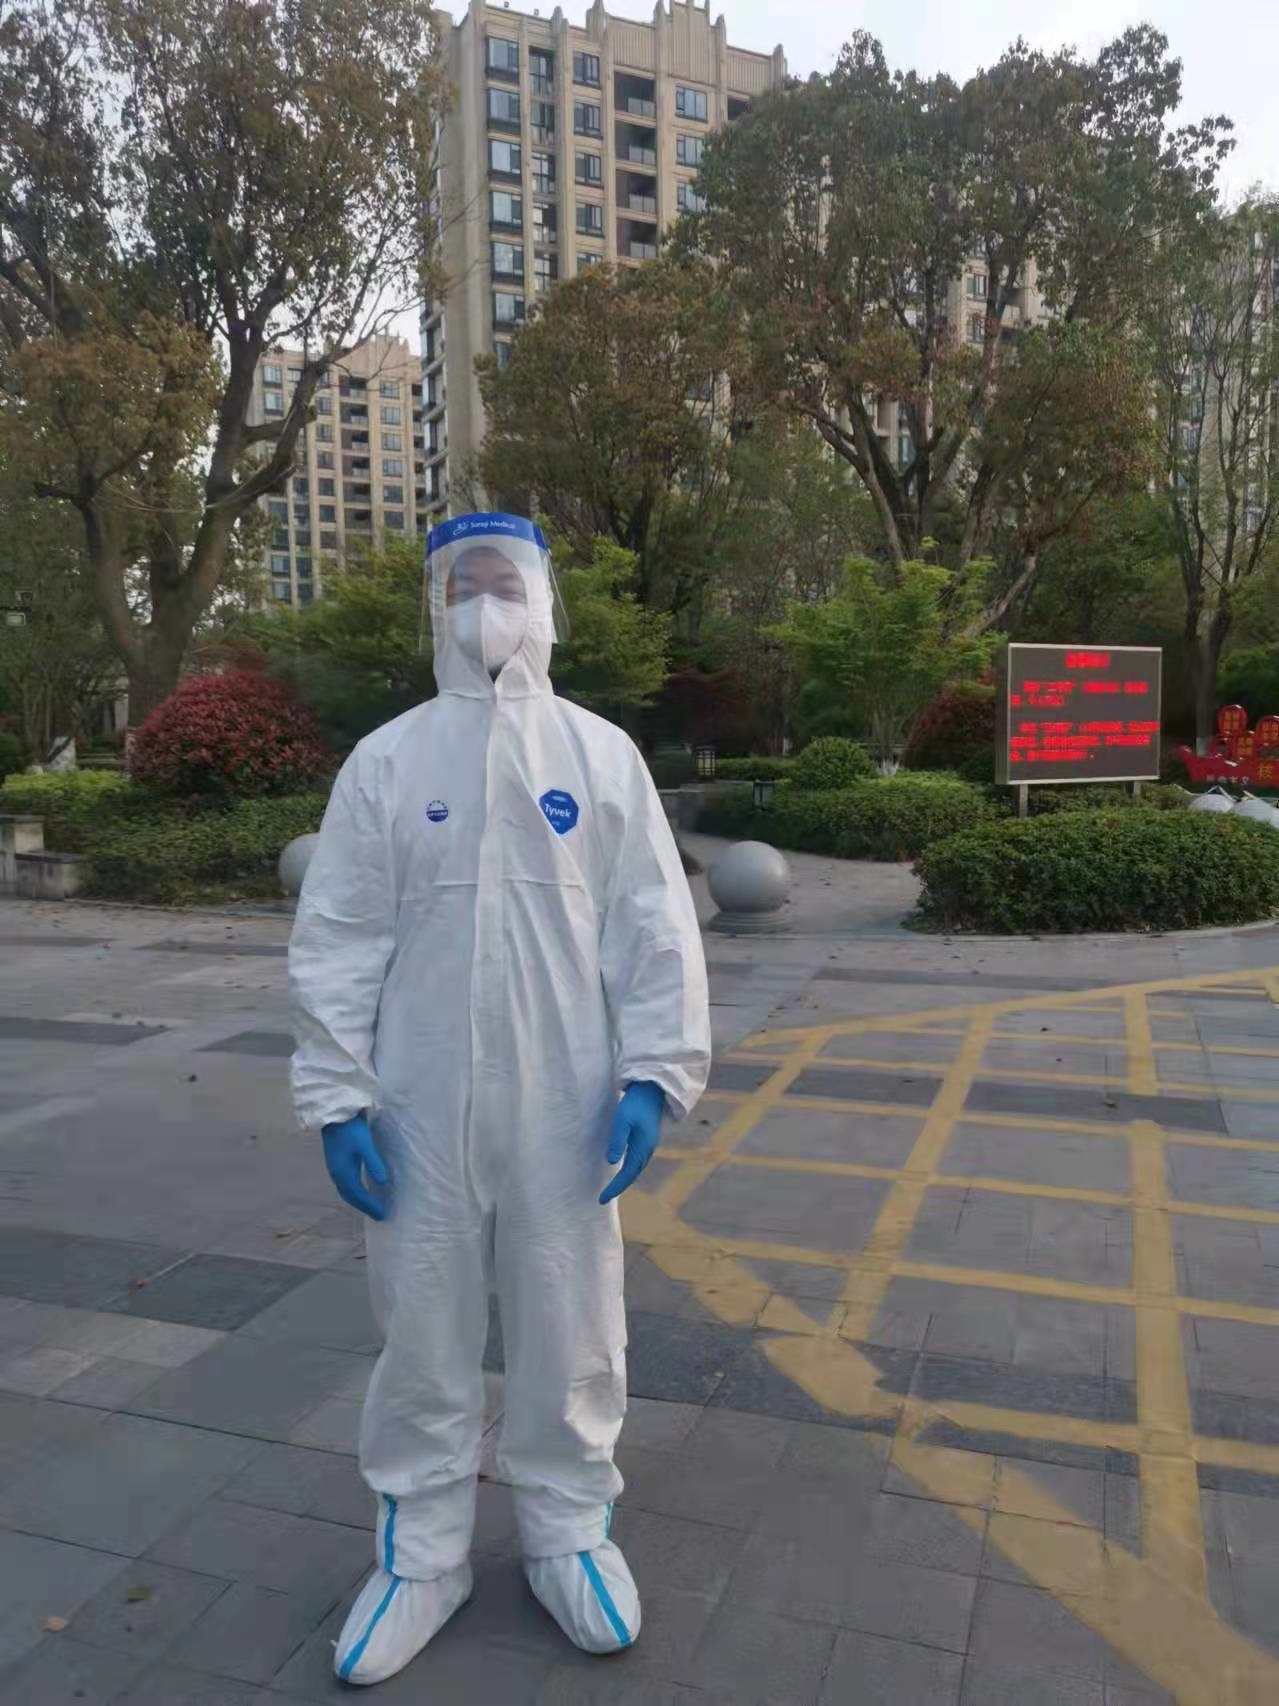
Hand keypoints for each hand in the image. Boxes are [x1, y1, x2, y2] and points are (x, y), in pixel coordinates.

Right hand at [322, 1115, 390, 1220]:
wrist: (334, 1115)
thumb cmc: (350, 1129)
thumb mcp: (365, 1145)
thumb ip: (373, 1163)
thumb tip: (383, 1182)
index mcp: (343, 1173)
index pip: (358, 1195)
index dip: (370, 1206)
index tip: (382, 1215)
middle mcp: (337, 1174)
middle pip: (350, 1197)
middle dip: (364, 1206)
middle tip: (378, 1214)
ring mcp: (335, 1168)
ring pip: (346, 1191)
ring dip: (358, 1200)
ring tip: (371, 1205)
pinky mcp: (336, 1162)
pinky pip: (345, 1184)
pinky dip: (354, 1191)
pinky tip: (361, 1188)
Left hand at [600, 1081, 664, 1205]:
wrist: (653, 1089)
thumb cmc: (635, 1102)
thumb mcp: (622, 1120)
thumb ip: (618, 1140)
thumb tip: (611, 1162)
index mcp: (643, 1147)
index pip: (627, 1174)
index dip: (615, 1188)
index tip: (602, 1199)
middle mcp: (647, 1149)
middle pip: (633, 1174)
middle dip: (619, 1187)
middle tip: (603, 1197)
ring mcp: (648, 1144)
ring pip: (636, 1168)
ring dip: (624, 1179)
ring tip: (611, 1187)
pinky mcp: (646, 1138)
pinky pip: (637, 1160)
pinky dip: (629, 1169)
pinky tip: (621, 1168)